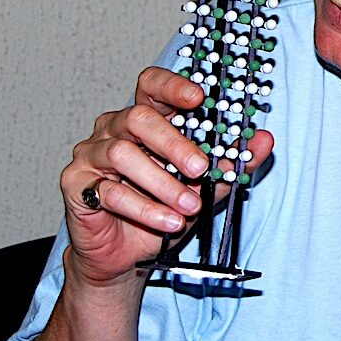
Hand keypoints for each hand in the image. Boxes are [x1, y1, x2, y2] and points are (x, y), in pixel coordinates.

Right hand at [59, 67, 272, 286]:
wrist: (127, 254)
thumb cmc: (162, 209)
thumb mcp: (207, 185)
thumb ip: (232, 162)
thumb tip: (264, 140)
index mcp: (146, 119)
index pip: (152, 86)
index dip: (173, 86)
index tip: (199, 98)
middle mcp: (114, 129)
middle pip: (139, 118)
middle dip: (174, 143)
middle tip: (200, 167)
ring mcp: (91, 154)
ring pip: (122, 154)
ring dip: (162, 183)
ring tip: (190, 205)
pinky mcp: (76, 184)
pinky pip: (109, 191)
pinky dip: (145, 208)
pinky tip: (169, 221)